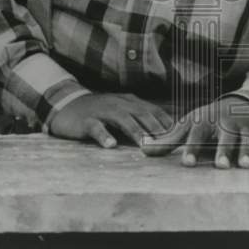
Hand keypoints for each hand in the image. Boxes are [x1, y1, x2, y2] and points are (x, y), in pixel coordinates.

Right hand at [47, 93, 173, 147]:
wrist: (67, 105)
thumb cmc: (99, 112)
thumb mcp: (122, 111)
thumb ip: (139, 120)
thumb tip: (162, 134)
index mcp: (130, 103)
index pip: (154, 112)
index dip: (167, 123)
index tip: (180, 135)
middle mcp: (120, 104)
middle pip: (142, 115)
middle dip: (157, 129)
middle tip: (169, 144)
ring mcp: (103, 111)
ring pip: (123, 120)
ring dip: (136, 132)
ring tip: (146, 145)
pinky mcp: (87, 120)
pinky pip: (96, 127)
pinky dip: (104, 136)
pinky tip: (110, 145)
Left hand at [141, 96, 248, 168]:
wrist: (237, 106)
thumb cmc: (207, 121)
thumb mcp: (188, 127)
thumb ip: (167, 141)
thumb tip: (141, 150)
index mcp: (206, 122)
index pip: (197, 135)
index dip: (192, 148)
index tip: (187, 164)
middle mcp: (225, 124)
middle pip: (225, 136)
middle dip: (223, 150)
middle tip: (220, 166)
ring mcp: (243, 129)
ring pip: (246, 139)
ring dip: (246, 151)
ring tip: (245, 166)